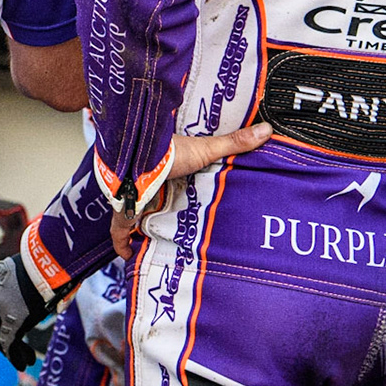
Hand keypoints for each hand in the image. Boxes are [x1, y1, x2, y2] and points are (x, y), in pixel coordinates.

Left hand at [0, 254, 62, 370]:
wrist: (46, 263)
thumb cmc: (42, 263)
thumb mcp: (25, 271)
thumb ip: (21, 285)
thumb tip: (32, 294)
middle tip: (6, 349)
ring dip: (10, 351)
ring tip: (23, 360)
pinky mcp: (12, 323)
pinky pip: (9, 345)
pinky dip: (15, 357)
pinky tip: (24, 364)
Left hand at [110, 123, 272, 257]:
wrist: (140, 160)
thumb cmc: (171, 153)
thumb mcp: (207, 150)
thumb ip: (234, 143)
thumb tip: (266, 130)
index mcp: (165, 172)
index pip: (169, 182)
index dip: (173, 189)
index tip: (184, 197)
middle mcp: (148, 187)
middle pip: (152, 201)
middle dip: (156, 212)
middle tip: (170, 229)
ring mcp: (133, 200)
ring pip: (134, 217)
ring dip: (140, 229)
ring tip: (153, 244)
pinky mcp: (124, 214)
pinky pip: (119, 232)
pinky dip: (123, 245)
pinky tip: (130, 255)